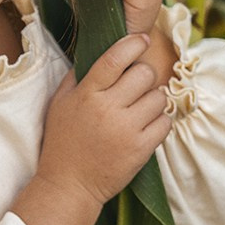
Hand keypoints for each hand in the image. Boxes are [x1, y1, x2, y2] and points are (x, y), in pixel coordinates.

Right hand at [36, 33, 172, 207]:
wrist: (69, 185)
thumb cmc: (63, 142)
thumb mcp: (59, 104)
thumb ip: (76, 78)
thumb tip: (97, 52)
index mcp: (87, 94)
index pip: (115, 59)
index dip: (133, 44)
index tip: (142, 39)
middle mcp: (108, 109)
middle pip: (144, 74)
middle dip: (144, 76)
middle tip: (137, 86)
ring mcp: (127, 130)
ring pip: (159, 97)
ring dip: (153, 99)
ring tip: (140, 109)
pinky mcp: (141, 149)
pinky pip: (165, 123)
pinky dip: (160, 122)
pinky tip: (146, 125)